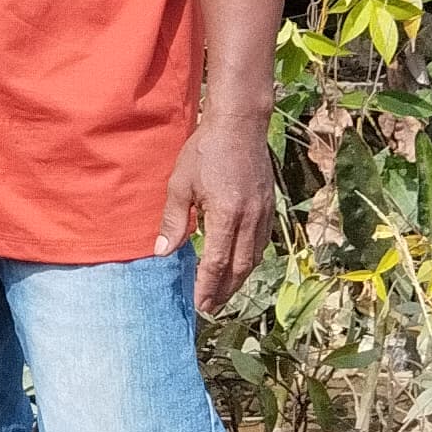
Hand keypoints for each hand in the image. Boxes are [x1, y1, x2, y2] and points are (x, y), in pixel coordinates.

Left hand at [156, 109, 277, 313]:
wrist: (240, 126)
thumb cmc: (205, 151)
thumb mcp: (180, 184)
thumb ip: (174, 221)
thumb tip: (162, 252)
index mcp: (226, 214)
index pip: (218, 261)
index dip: (208, 285)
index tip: (199, 303)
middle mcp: (250, 218)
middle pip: (240, 266)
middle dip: (225, 290)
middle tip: (211, 306)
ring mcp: (263, 213)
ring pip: (255, 257)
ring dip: (239, 279)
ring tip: (223, 292)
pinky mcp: (269, 206)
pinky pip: (262, 242)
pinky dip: (250, 259)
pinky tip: (239, 264)